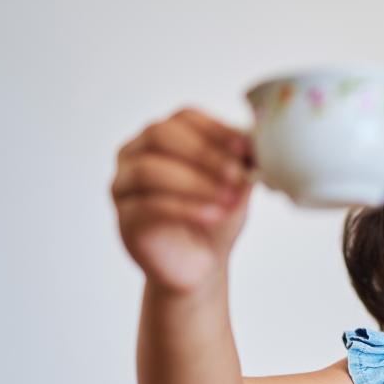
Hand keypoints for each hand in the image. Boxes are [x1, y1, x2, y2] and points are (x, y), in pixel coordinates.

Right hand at [111, 107, 255, 294]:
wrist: (201, 265)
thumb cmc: (216, 217)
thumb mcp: (236, 185)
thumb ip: (243, 161)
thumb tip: (259, 140)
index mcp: (163, 137)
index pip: (184, 118)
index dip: (216, 129)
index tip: (245, 147)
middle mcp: (135, 153)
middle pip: (160, 135)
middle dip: (204, 154)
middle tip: (236, 174)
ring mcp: (124, 185)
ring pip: (150, 170)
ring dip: (196, 182)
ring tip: (229, 199)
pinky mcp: (124, 218)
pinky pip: (149, 206)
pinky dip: (187, 208)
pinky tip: (215, 215)